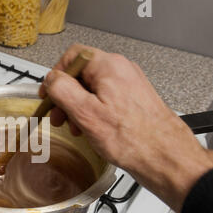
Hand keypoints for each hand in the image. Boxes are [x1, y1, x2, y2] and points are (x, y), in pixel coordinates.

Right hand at [41, 44, 212, 212]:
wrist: (164, 156)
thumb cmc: (133, 138)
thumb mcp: (85, 113)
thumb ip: (62, 90)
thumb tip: (50, 79)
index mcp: (109, 66)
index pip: (72, 56)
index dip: (56, 75)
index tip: (48, 93)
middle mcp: (121, 70)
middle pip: (82, 73)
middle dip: (66, 95)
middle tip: (58, 114)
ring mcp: (129, 84)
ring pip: (93, 88)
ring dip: (78, 106)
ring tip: (75, 126)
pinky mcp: (133, 98)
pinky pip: (105, 98)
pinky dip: (93, 111)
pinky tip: (91, 128)